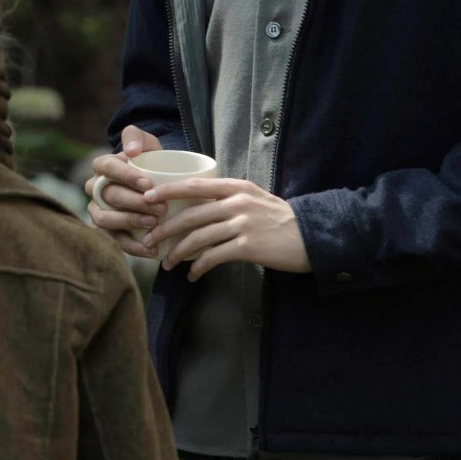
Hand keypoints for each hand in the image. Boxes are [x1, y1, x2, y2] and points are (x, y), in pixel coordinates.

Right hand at [85, 126, 167, 256]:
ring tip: (153, 224)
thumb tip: (132, 151)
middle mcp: (94, 188)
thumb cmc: (149, 161)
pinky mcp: (107, 231)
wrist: (155, 182)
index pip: (107, 167)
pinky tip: (151, 248)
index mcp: (101, 165)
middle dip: (135, 203)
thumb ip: (136, 137)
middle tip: (161, 208)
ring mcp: (98, 210)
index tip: (148, 184)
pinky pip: (113, 241)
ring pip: (104, 219)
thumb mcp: (146, 142)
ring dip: (129, 222)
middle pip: (109, 196)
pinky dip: (132, 247)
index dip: (126, 176)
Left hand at [142, 177, 311, 279]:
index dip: (167, 191)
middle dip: (165, 228)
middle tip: (148, 240)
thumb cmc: (280, 218)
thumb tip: (197, 204)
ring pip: (198, 237)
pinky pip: (214, 256)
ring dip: (178, 252)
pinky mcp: (249, 246)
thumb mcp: (254, 197)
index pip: (193, 185)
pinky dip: (199, 266)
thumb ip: (228, 197)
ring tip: (166, 263)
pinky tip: (192, 274)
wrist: (313, 236)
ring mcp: (242, 224)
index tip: (146, 198)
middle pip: (190, 214)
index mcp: (235, 186)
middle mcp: (236, 202)